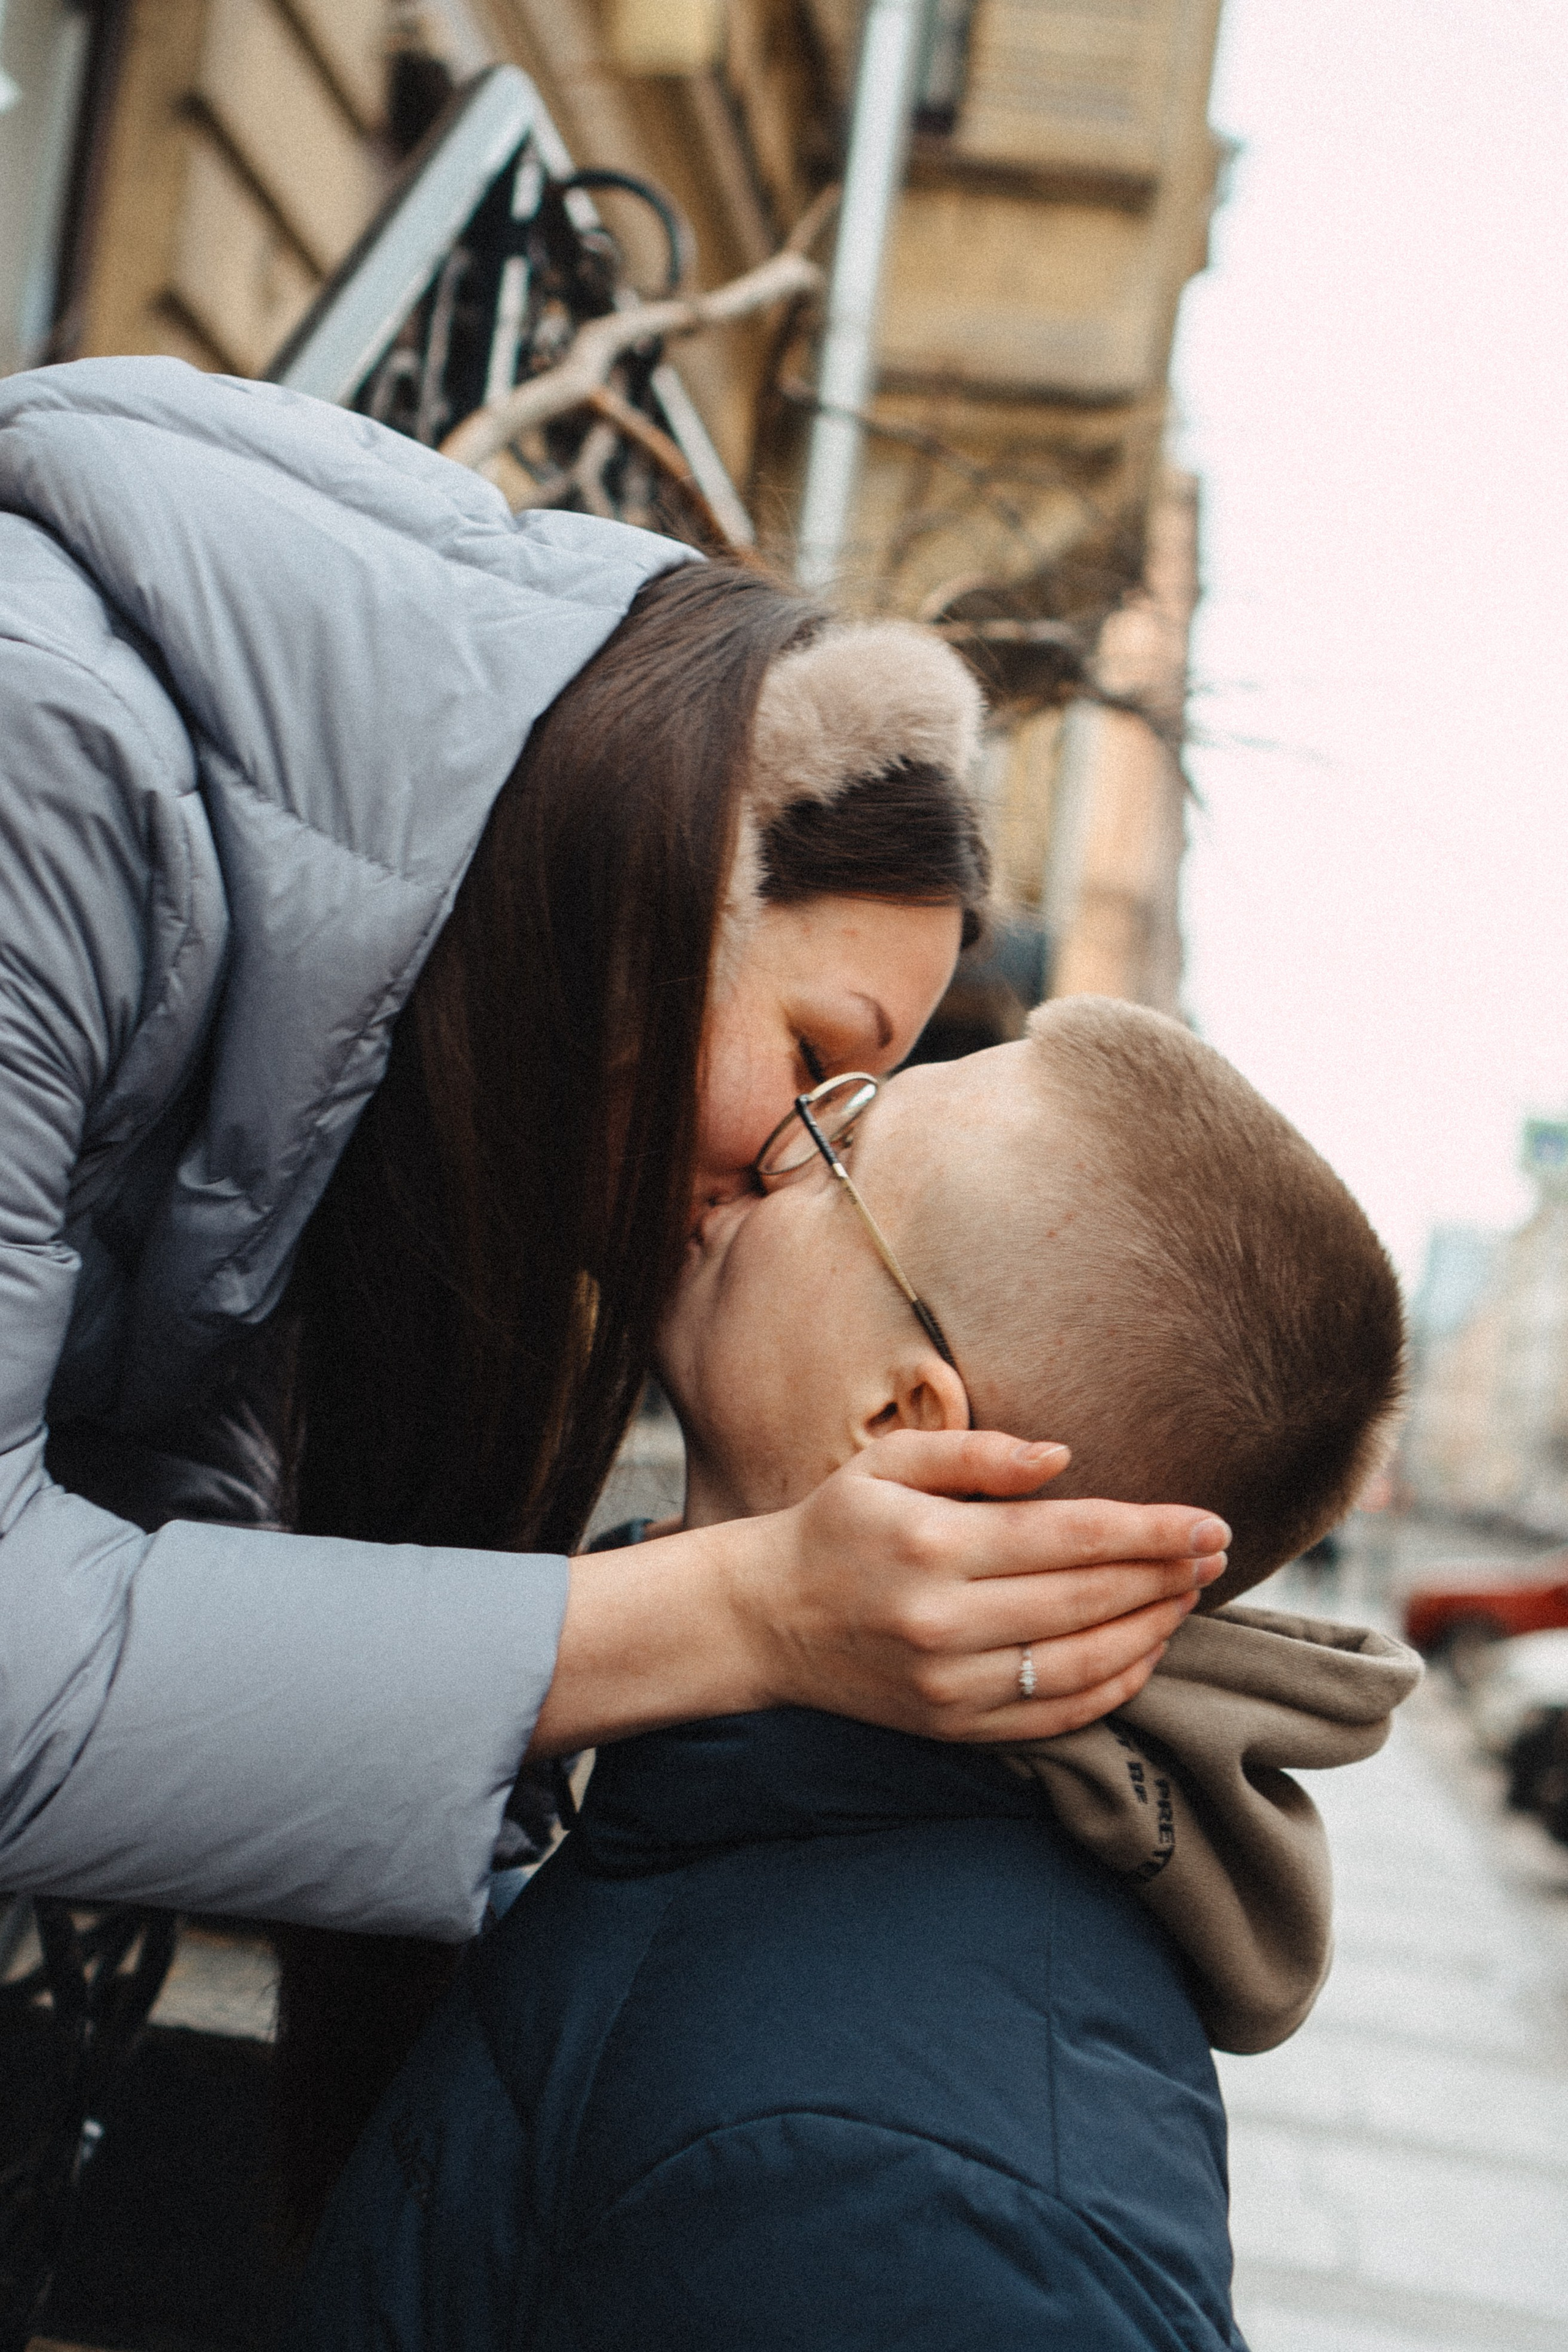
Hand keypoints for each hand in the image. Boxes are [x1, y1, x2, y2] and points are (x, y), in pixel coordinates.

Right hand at [731, 1430, 1228, 1741]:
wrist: (763, 1619)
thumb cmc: (836, 1527)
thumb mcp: (890, 1462)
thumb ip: (978, 1451)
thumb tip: (1064, 1458)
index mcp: (933, 1543)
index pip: (1072, 1537)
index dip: (1153, 1531)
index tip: (1210, 1523)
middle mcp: (943, 1620)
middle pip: (1089, 1601)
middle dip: (1167, 1576)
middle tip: (1217, 1555)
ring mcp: (948, 1684)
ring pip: (1082, 1665)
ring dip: (1152, 1632)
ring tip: (1187, 1598)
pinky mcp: (951, 1726)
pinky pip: (1054, 1717)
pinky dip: (1112, 1688)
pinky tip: (1142, 1654)